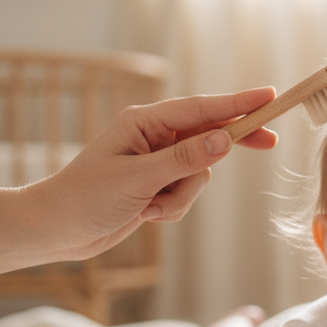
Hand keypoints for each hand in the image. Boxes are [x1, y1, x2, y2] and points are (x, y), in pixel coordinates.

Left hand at [28, 87, 277, 260]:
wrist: (56, 230)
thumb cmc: (85, 198)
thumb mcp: (138, 179)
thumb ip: (184, 159)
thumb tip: (225, 140)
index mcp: (144, 122)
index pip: (201, 109)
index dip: (238, 103)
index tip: (269, 97)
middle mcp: (154, 137)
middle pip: (208, 136)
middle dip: (231, 145)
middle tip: (270, 141)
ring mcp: (158, 162)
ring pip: (200, 173)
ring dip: (182, 196)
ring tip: (150, 208)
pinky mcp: (158, 185)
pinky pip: (188, 193)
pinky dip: (173, 208)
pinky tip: (146, 215)